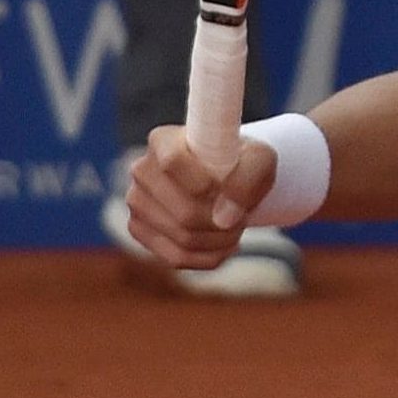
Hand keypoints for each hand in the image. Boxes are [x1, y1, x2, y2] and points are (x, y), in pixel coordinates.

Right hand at [126, 124, 276, 268]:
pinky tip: (225, 244)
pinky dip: (209, 257)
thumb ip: (248, 178)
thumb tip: (224, 218)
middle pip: (184, 212)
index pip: (173, 163)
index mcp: (164, 140)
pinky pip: (175, 257)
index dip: (205, 183)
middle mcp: (142, 169)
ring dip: (221, 240)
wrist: (229, 177)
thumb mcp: (259, 159)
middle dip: (225, 222)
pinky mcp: (139, 229)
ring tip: (236, 227)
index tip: (228, 189)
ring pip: (183, 238)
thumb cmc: (242, 162)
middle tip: (244, 216)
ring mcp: (137, 202)